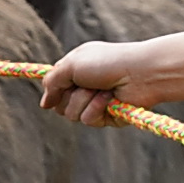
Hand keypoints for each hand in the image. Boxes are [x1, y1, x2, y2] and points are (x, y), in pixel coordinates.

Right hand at [40, 39, 156, 125]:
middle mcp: (85, 87)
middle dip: (70, 95)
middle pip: (59, 104)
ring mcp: (95, 103)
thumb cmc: (107, 63)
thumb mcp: (72, 65)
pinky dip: (96, 108)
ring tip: (102, 89)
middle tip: (85, 83)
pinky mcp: (107, 117)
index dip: (54, 89)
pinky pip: (88, 120)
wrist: (139, 73)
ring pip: (72, 114)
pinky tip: (110, 98)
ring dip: (84, 100)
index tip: (58, 86)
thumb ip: (52, 81)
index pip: (54, 86)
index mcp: (77, 70)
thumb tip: (44, 104)